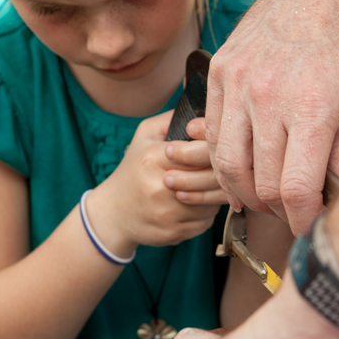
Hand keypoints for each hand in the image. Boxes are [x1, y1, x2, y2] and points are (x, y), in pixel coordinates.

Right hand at [87, 111, 219, 253]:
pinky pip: (207, 221)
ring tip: (209, 185)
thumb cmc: (133, 170)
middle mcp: (159, 187)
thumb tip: (201, 106)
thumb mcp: (144, 137)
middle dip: (222, 172)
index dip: (215, 149)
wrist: (112, 213)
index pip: (200, 151)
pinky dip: (208, 212)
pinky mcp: (174, 233)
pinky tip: (197, 204)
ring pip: (214, 202)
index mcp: (153, 159)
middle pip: (212, 178)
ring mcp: (167, 213)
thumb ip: (172, 119)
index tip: (218, 147)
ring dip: (217, 193)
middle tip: (225, 167)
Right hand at [206, 0, 338, 233]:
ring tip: (259, 196)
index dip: (299, 218)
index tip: (304, 225)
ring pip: (226, 163)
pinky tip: (238, 166)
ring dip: (242, 190)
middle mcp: (267, 98)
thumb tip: (330, 198)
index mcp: (310, 108)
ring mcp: (237, 84)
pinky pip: (211, 131)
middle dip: (275, 208)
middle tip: (286, 210)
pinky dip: (221, 157)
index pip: (295, 188)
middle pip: (259, 182)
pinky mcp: (220, 73)